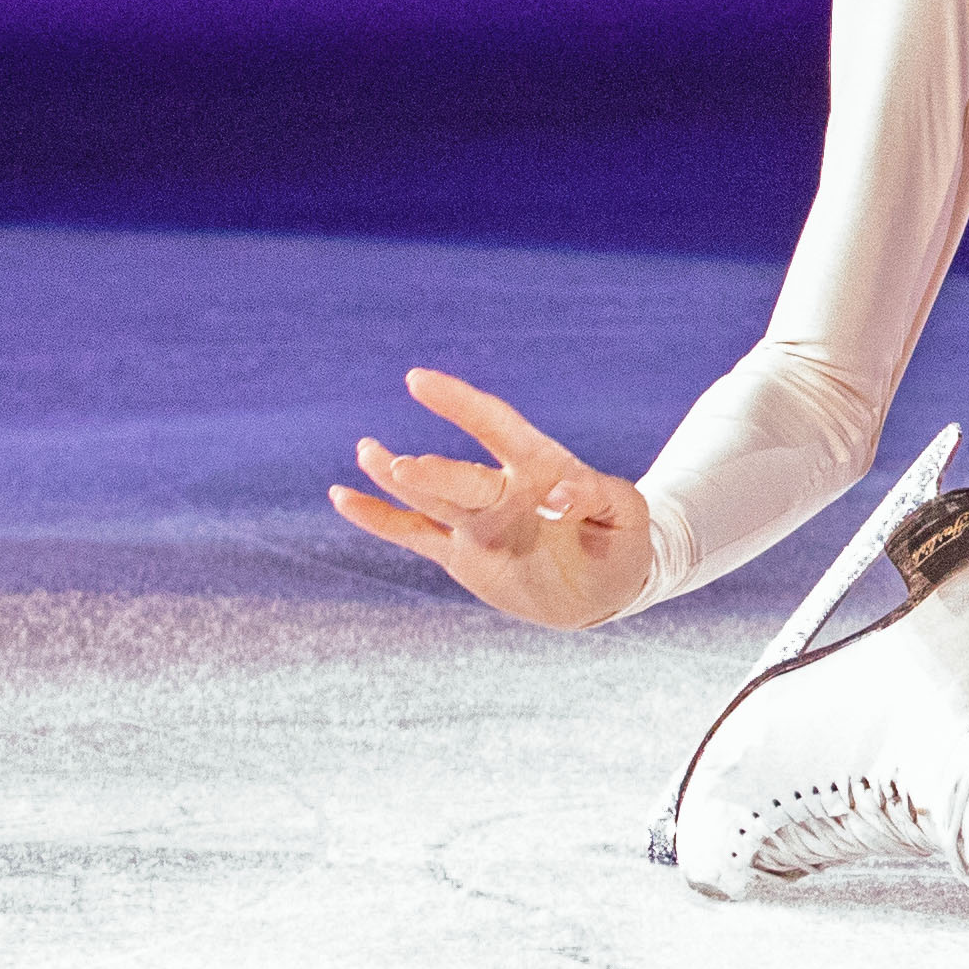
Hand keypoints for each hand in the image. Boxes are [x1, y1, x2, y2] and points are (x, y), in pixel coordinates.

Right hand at [331, 369, 653, 630]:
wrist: (607, 587)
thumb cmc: (624, 541)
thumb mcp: (627, 516)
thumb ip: (599, 495)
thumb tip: (560, 491)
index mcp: (541, 469)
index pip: (496, 426)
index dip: (460, 403)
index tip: (419, 380)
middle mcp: (501, 490)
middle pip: (461, 477)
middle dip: (434, 472)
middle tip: (400, 465)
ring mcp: (477, 521)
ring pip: (428, 497)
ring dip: (396, 478)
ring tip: (367, 451)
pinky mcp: (461, 554)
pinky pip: (412, 533)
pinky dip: (378, 518)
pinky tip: (342, 497)